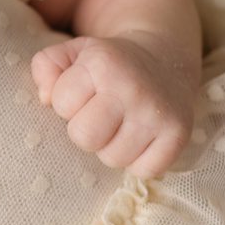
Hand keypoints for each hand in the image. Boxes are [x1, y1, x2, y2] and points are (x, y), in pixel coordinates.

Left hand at [29, 34, 198, 178]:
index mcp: (104, 63)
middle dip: (86, 130)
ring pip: (113, 159)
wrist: (165, 60)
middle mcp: (133, 87)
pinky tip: (140, 138)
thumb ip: (46, 66)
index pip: (62, 103)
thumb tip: (45, 98)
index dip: (67, 103)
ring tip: (120, 126)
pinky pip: (144, 171)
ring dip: (111, 147)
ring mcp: (158, 113)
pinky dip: (139, 161)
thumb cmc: (109, 64)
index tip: (85, 95)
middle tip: (100, 117)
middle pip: (85, 137)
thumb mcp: (74, 53)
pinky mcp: (178, 134)